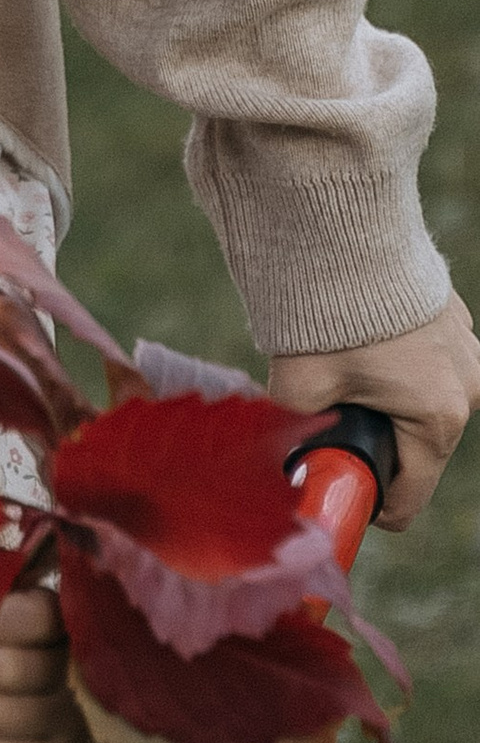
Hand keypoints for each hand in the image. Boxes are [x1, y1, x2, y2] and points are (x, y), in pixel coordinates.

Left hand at [266, 292, 478, 527]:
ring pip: (423, 409)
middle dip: (374, 449)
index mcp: (438, 418)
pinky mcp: (460, 327)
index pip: (406, 499)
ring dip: (388, 407)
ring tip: (347, 377)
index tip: (336, 490)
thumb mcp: (299, 393)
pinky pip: (429, 369)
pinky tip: (366, 348)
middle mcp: (468, 391)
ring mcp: (471, 356)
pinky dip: (399, 371)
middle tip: (331, 424)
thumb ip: (297, 440)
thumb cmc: (327, 318)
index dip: (365, 504)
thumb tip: (282, 469)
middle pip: (417, 454)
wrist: (350, 239)